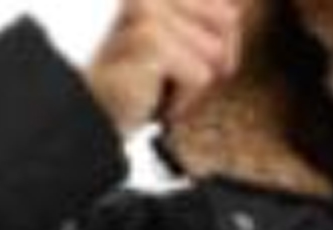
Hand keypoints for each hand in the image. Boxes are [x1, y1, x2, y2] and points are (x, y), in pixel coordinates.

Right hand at [82, 0, 243, 137]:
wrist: (95, 117)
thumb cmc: (139, 86)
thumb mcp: (180, 48)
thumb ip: (207, 25)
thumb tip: (236, 15)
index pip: (228, 15)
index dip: (220, 52)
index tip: (183, 68)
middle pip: (228, 28)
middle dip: (207, 65)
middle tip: (169, 78)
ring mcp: (149, 10)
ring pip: (215, 54)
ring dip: (191, 86)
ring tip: (157, 87)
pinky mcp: (152, 39)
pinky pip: (199, 77)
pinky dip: (181, 101)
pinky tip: (152, 97)